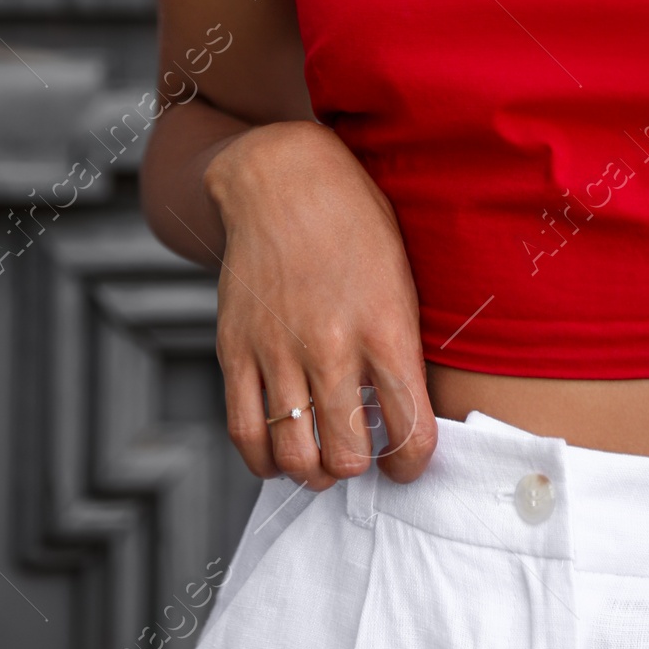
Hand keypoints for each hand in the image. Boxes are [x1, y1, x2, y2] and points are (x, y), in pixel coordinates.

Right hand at [203, 120, 436, 492]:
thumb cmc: (355, 223)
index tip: (408, 464)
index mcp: (386, 326)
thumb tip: (410, 411)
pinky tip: (280, 452)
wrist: (283, 177)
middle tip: (361, 453)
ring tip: (322, 458)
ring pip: (294, 456)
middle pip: (347, 455)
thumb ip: (404, 344)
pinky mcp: (235, 348)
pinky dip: (264, 458)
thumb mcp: (403, 275)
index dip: (413, 465)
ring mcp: (278, 349)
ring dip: (312, 471)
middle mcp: (331, 345)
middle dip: (359, 468)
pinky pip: (245, 431)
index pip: (410, 430)